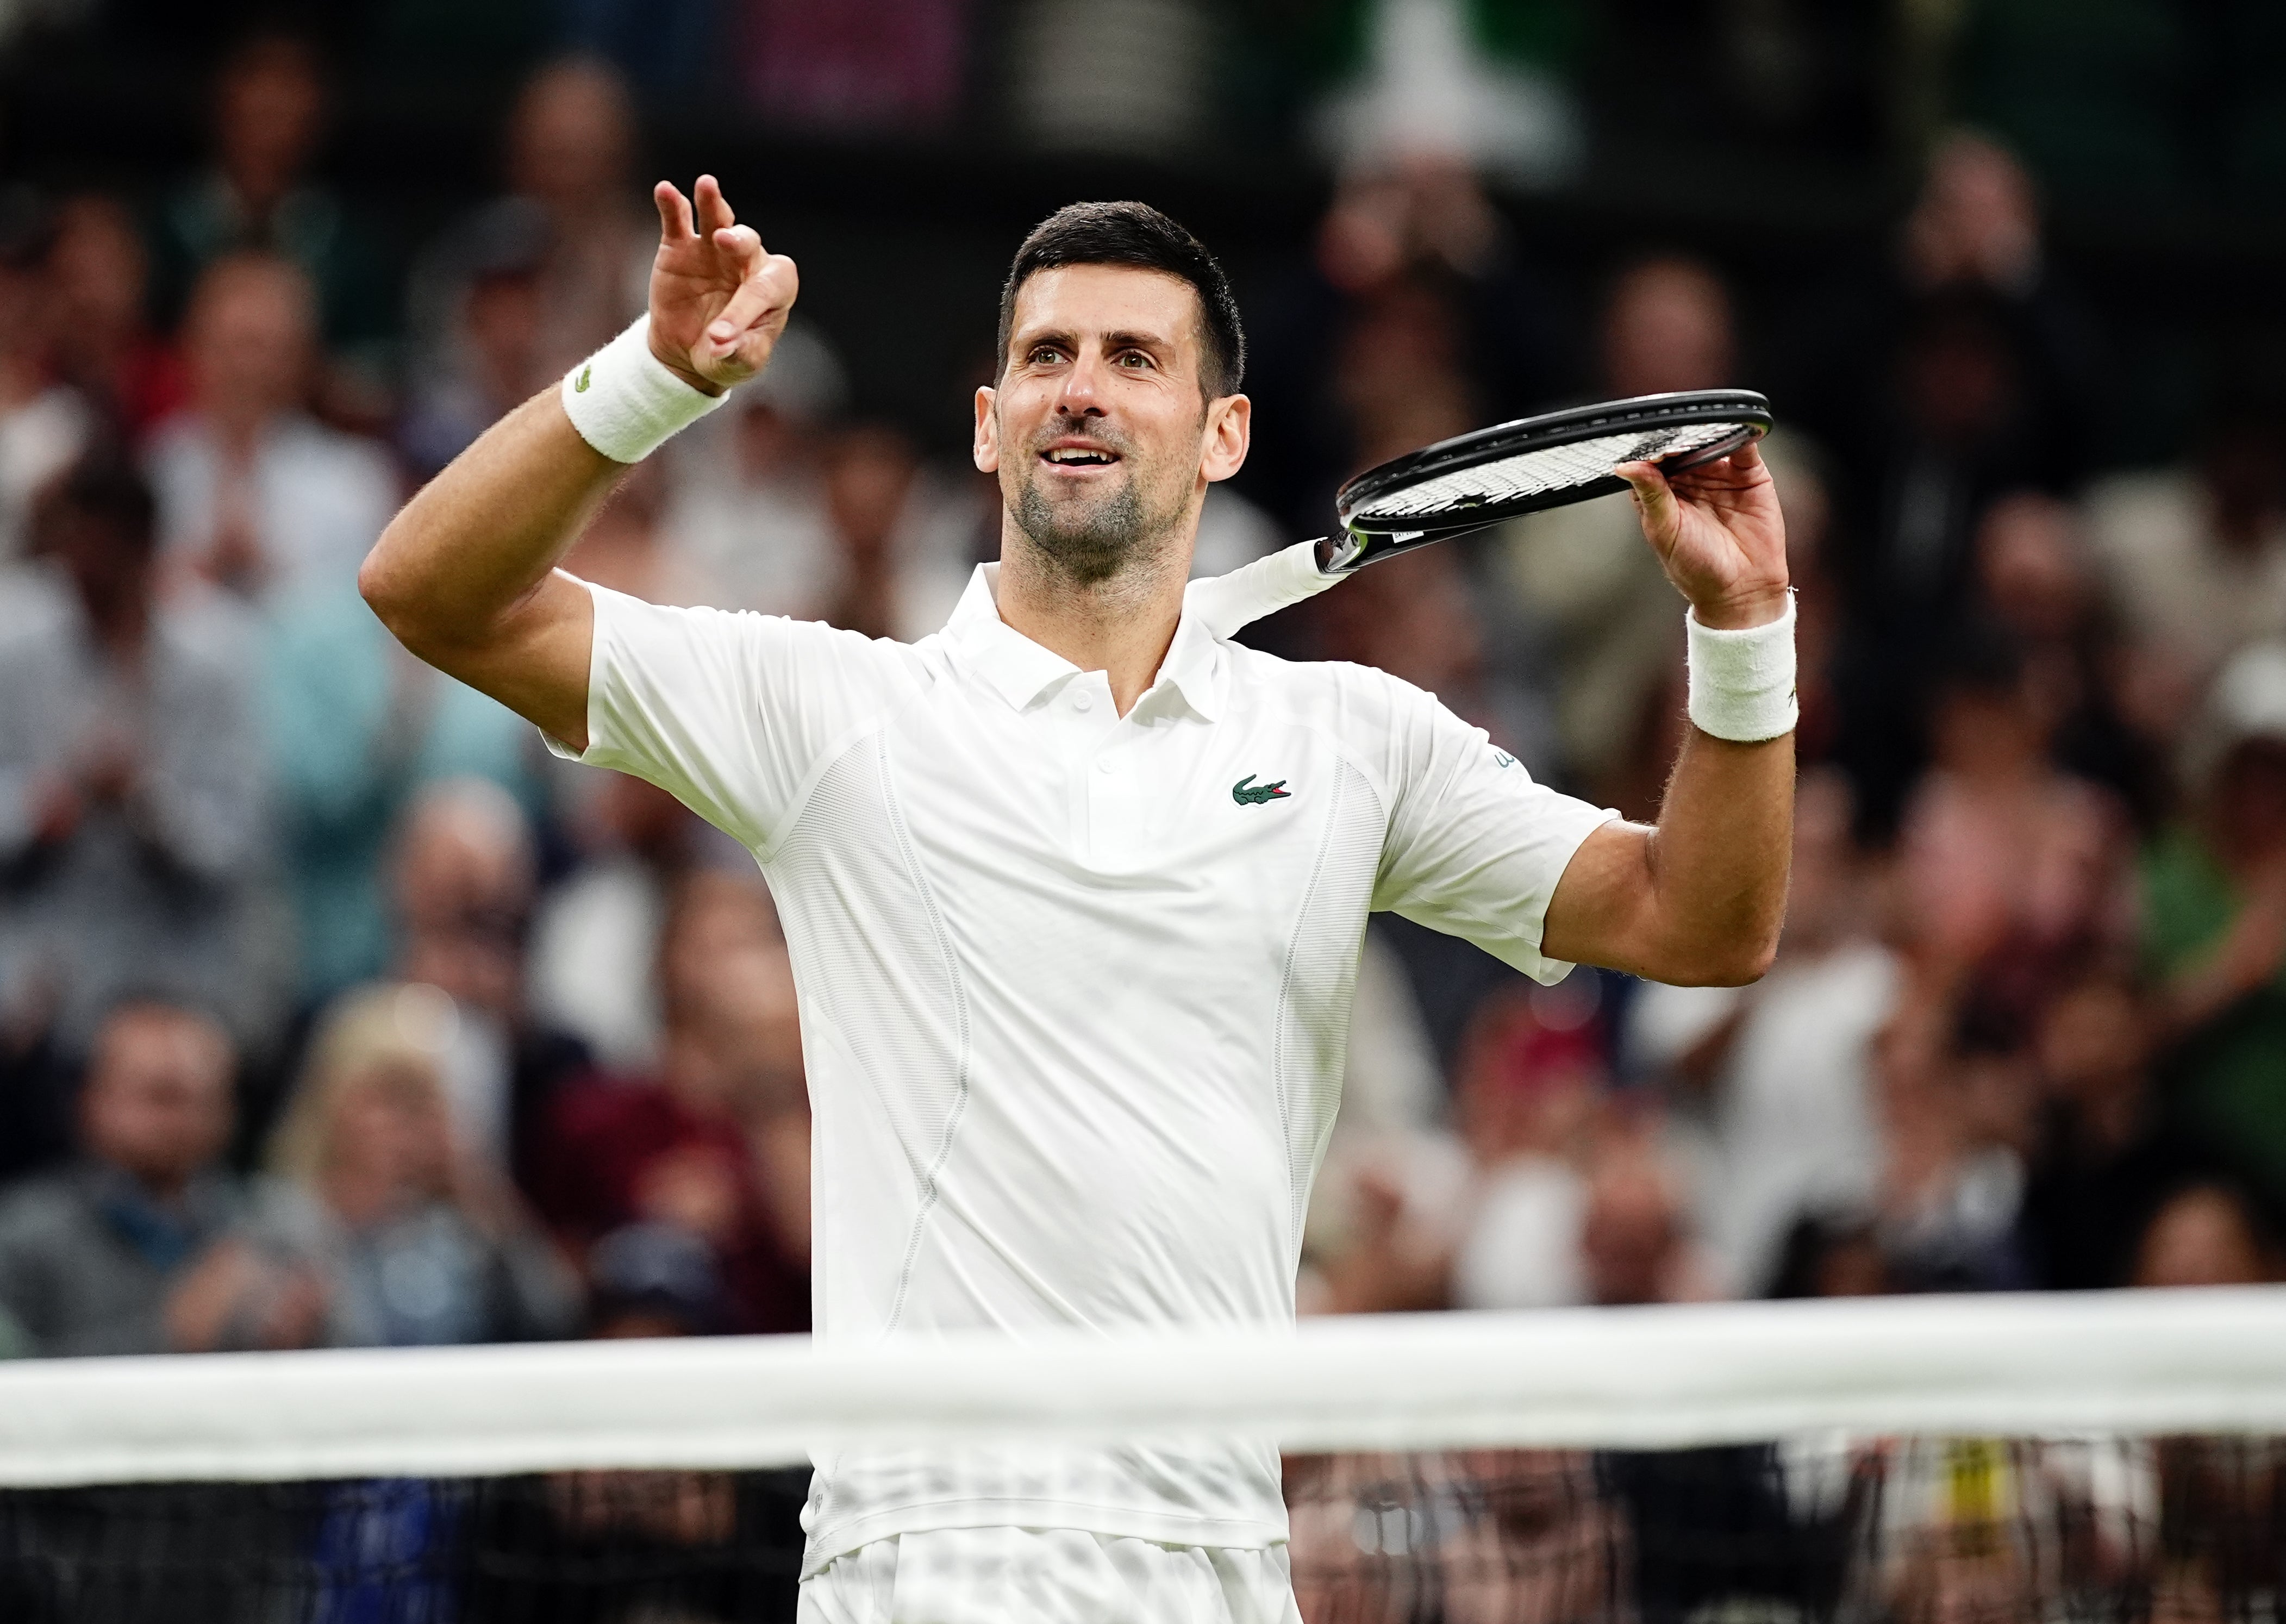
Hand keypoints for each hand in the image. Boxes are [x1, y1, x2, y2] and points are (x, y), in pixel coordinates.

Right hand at [646, 175, 798, 396]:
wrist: (689, 352)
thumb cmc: (726, 356)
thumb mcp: (738, 366)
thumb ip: (738, 355)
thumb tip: (723, 345)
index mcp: (773, 290)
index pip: (766, 289)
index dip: (745, 310)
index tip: (719, 338)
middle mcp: (748, 262)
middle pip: (749, 243)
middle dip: (739, 242)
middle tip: (725, 242)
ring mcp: (713, 249)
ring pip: (719, 218)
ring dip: (713, 202)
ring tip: (706, 186)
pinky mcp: (680, 245)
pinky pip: (678, 220)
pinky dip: (672, 204)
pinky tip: (665, 190)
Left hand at [1618, 439, 1787, 628]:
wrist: (1742, 588)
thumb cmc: (1696, 567)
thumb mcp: (1666, 530)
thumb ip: (1650, 495)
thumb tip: (1625, 467)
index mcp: (1661, 492)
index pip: (1652, 461)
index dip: (1651, 449)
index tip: (1650, 441)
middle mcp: (1689, 478)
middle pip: (1682, 445)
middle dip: (1679, 435)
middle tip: (1676, 429)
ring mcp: (1719, 473)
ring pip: (1711, 441)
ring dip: (1707, 431)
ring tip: (1702, 427)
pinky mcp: (1748, 473)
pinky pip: (1744, 447)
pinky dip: (1741, 433)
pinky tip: (1735, 427)